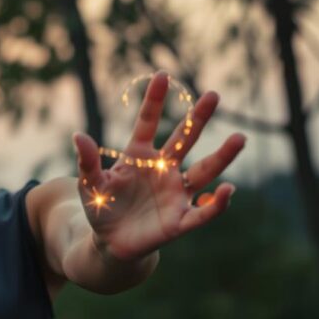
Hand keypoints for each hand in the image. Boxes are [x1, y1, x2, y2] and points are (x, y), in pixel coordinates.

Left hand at [72, 72, 245, 261]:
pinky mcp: (180, 220)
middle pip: (184, 140)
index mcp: (139, 156)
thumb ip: (87, 162)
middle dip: (198, 118)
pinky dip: (217, 204)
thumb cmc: (101, 208)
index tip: (162, 75)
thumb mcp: (89, 185)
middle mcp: (163, 170)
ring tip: (239, 138)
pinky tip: (228, 190)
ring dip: (222, 156)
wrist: (109, 243)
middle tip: (214, 95)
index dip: (154, 101)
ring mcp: (175, 194)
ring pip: (204, 171)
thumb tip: (78, 136)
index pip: (148, 123)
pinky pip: (203, 212)